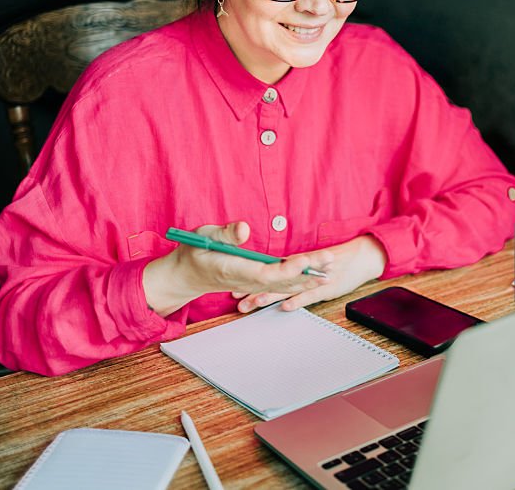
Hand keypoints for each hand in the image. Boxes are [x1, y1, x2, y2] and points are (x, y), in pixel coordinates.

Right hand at [143, 222, 326, 315]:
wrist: (185, 275)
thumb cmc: (194, 252)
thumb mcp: (204, 236)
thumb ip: (225, 234)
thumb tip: (243, 228)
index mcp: (234, 269)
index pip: (266, 274)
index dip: (287, 270)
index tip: (304, 261)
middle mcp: (245, 281)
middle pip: (281, 281)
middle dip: (307, 272)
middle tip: (329, 260)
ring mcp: (251, 284)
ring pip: (283, 285)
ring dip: (307, 279)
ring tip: (329, 270)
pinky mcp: (254, 283)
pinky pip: (279, 286)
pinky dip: (298, 282)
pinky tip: (312, 278)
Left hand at [233, 235, 386, 311]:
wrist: (361, 256)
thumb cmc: (338, 260)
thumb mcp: (313, 264)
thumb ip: (296, 270)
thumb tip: (277, 278)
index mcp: (297, 265)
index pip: (270, 273)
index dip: (252, 281)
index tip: (235, 289)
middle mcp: (301, 272)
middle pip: (273, 283)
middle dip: (254, 291)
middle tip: (236, 300)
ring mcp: (313, 280)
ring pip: (286, 289)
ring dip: (269, 296)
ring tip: (252, 303)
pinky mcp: (326, 287)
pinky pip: (310, 295)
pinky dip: (298, 301)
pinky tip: (285, 307)